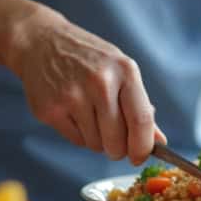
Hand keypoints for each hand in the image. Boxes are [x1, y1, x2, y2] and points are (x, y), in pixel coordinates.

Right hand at [7, 7, 165, 164]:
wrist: (41, 42)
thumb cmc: (90, 60)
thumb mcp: (121, 72)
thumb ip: (141, 107)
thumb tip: (160, 143)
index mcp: (125, 71)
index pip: (141, 120)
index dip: (143, 147)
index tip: (140, 157)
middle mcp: (100, 82)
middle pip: (117, 140)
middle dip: (118, 150)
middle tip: (115, 142)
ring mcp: (72, 96)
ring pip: (96, 144)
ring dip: (98, 141)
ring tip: (91, 116)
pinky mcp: (50, 109)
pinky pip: (76, 140)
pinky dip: (80, 135)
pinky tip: (74, 113)